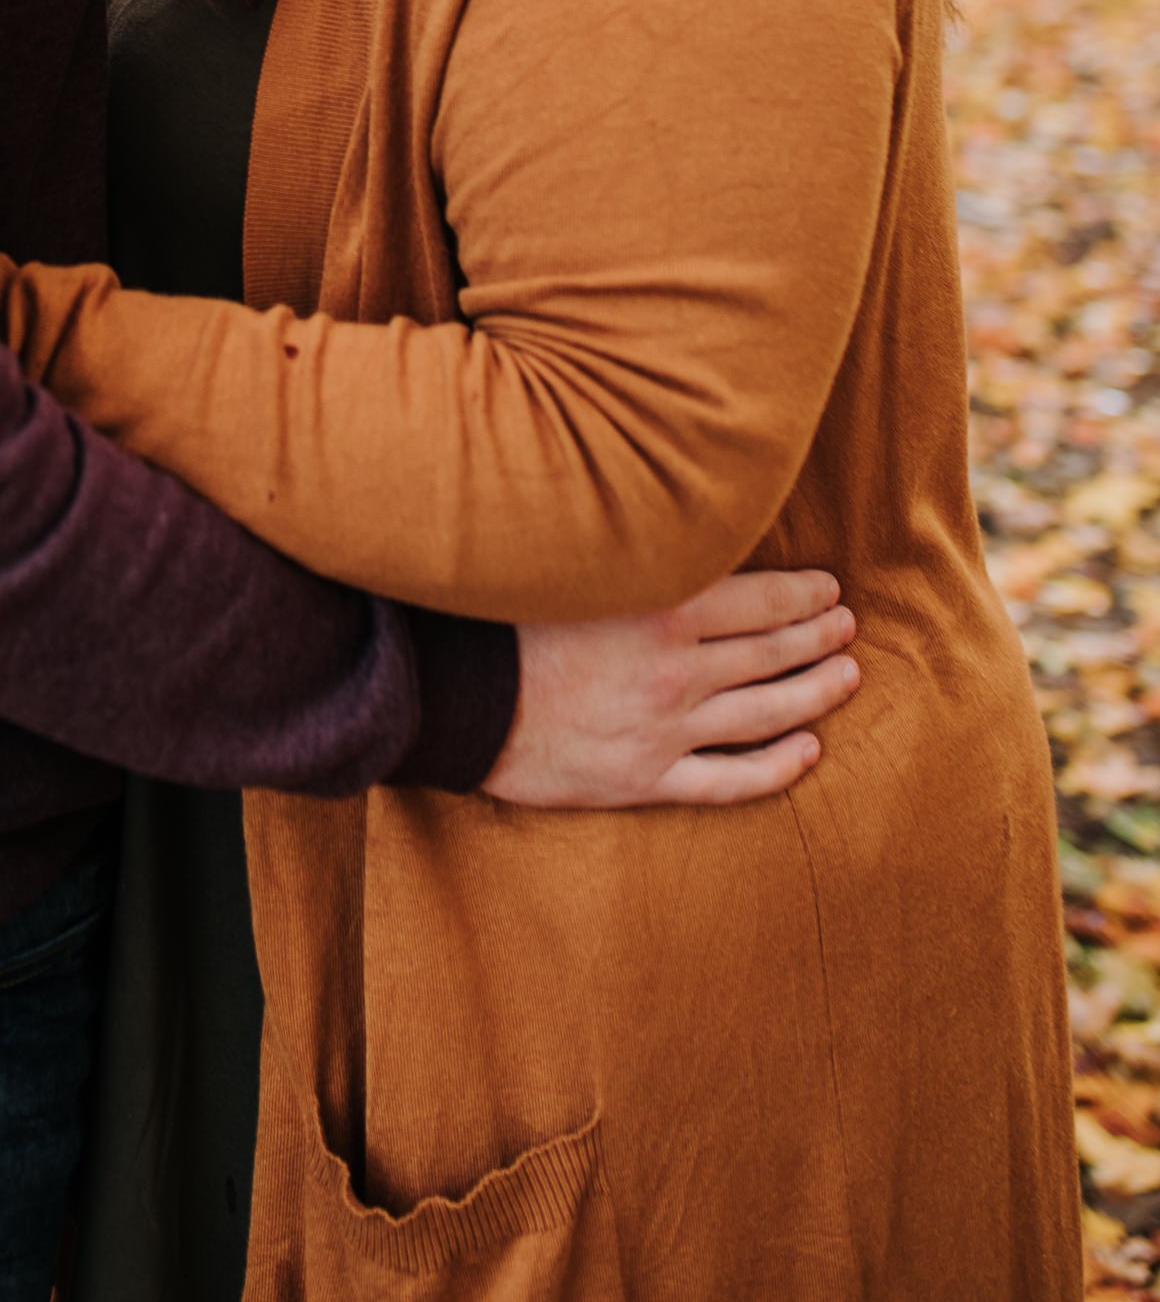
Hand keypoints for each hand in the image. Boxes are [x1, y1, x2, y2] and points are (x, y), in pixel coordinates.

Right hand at [481, 568, 858, 808]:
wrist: (454, 699)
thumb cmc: (505, 616)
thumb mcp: (575, 565)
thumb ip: (635, 549)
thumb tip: (685, 521)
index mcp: (662, 609)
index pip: (763, 600)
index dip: (807, 595)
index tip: (830, 588)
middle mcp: (675, 670)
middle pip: (774, 654)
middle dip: (820, 638)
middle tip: (848, 627)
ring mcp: (665, 730)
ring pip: (767, 714)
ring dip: (816, 693)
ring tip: (847, 677)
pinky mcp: (645, 778)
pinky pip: (730, 780)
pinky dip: (777, 767)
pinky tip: (808, 751)